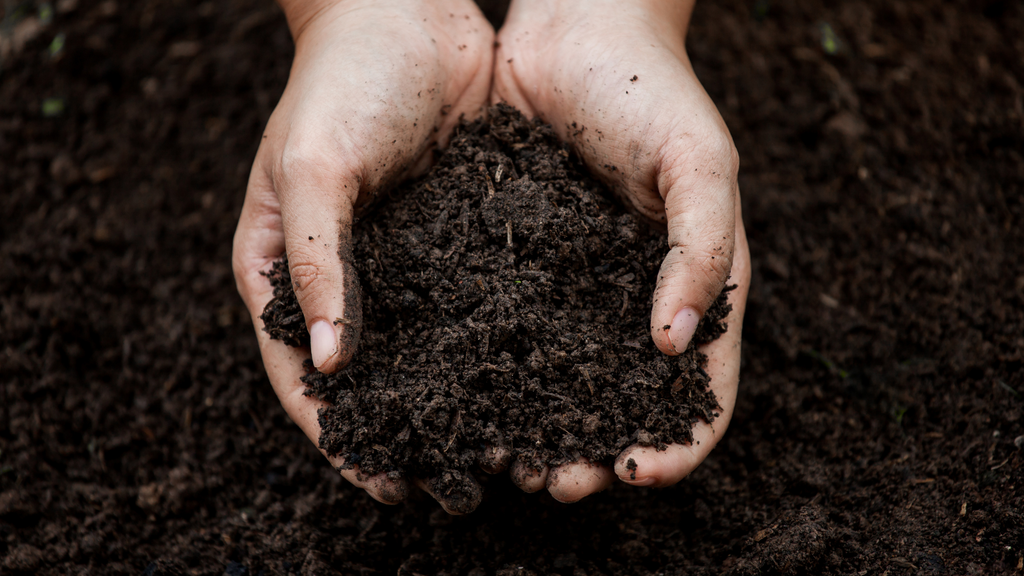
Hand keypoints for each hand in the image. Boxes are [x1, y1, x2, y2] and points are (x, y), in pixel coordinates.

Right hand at [232, 0, 492, 511]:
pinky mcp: (453, 240)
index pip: (300, 373)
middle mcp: (342, 276)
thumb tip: (331, 364)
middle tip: (447, 485)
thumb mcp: (314, 168)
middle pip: (366, 375)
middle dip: (403, 431)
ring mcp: (400, 261)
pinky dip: (491, 346)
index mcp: (283, 268)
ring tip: (496, 449)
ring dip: (454, 399)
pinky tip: (528, 378)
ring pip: (423, 349)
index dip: (338, 434)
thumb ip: (317, 263)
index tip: (381, 483)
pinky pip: (469, 304)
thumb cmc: (341, 82)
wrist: (408, 12)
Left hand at [492, 0, 750, 501]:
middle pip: (624, 400)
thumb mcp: (701, 164)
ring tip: (506, 458)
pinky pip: (510, 328)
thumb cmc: (654, 91)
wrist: (577, 27)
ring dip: (540, 426)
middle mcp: (634, 298)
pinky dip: (495, 371)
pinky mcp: (520, 263)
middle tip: (557, 483)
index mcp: (695, 286)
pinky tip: (465, 394)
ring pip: (561, 377)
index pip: (702, 389)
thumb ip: (701, 252)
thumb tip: (674, 347)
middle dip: (597, 451)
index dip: (678, 442)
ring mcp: (576, 285)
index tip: (637, 471)